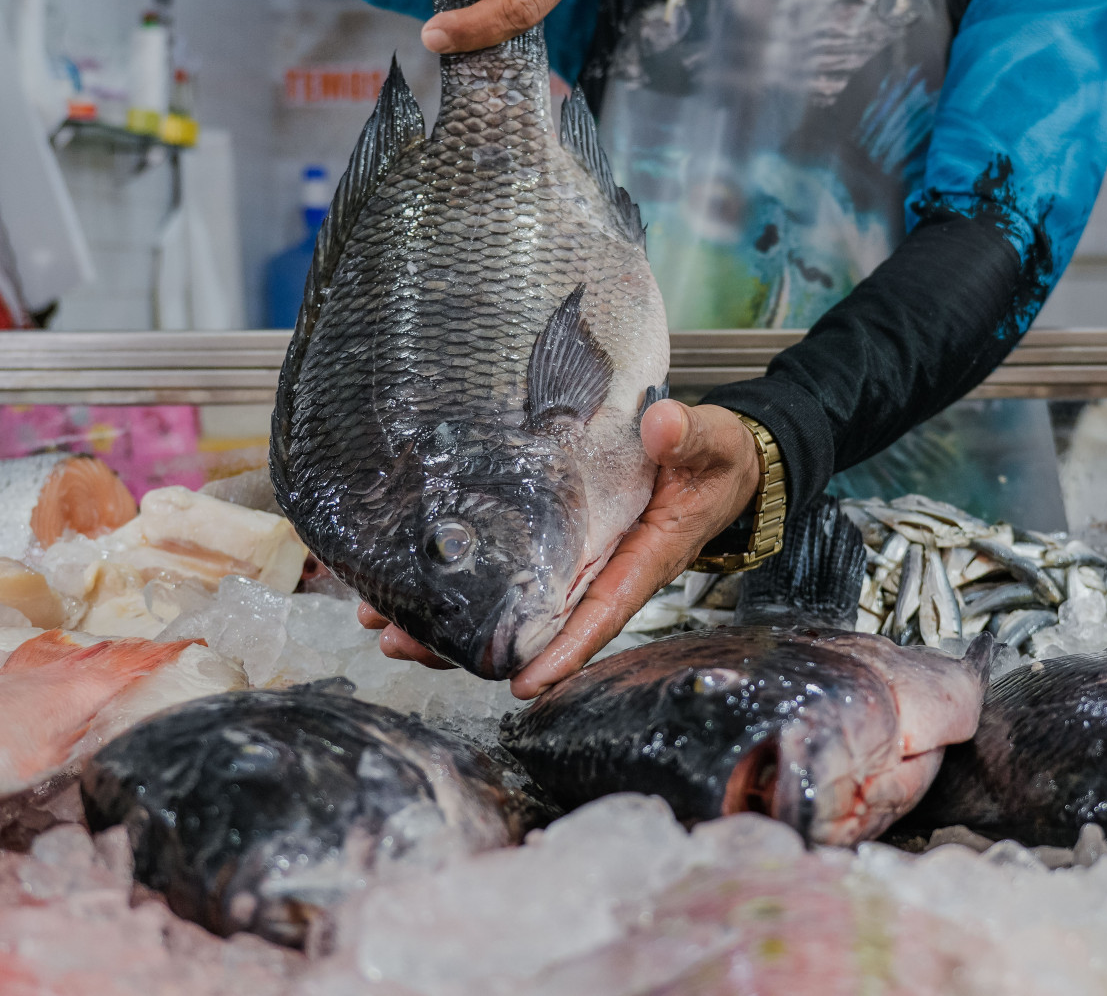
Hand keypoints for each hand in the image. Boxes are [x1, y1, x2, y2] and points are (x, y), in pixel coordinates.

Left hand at [354, 401, 763, 695]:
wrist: (720, 464)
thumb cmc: (716, 460)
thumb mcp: (712, 443)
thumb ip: (687, 436)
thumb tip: (661, 427)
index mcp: (645, 557)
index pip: (602, 611)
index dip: (563, 648)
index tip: (523, 680)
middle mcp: (606, 571)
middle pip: (537, 625)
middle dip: (473, 645)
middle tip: (406, 644)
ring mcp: (580, 564)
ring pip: (513, 610)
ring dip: (451, 624)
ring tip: (386, 629)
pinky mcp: (562, 547)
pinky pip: (511, 580)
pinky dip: (462, 590)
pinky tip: (408, 593)